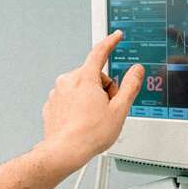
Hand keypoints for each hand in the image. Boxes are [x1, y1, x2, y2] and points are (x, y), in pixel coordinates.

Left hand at [39, 31, 143, 172]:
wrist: (64, 152)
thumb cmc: (90, 134)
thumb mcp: (119, 110)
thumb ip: (130, 86)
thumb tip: (136, 71)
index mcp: (85, 78)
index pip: (100, 52)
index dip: (110, 42)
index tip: (116, 36)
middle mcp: (67, 81)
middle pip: (93, 76)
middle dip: (103, 89)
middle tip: (107, 110)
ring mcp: (56, 93)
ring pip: (80, 88)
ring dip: (90, 98)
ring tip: (93, 119)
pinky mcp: (51, 105)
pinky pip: (69, 99)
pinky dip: (76, 107)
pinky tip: (81, 122)